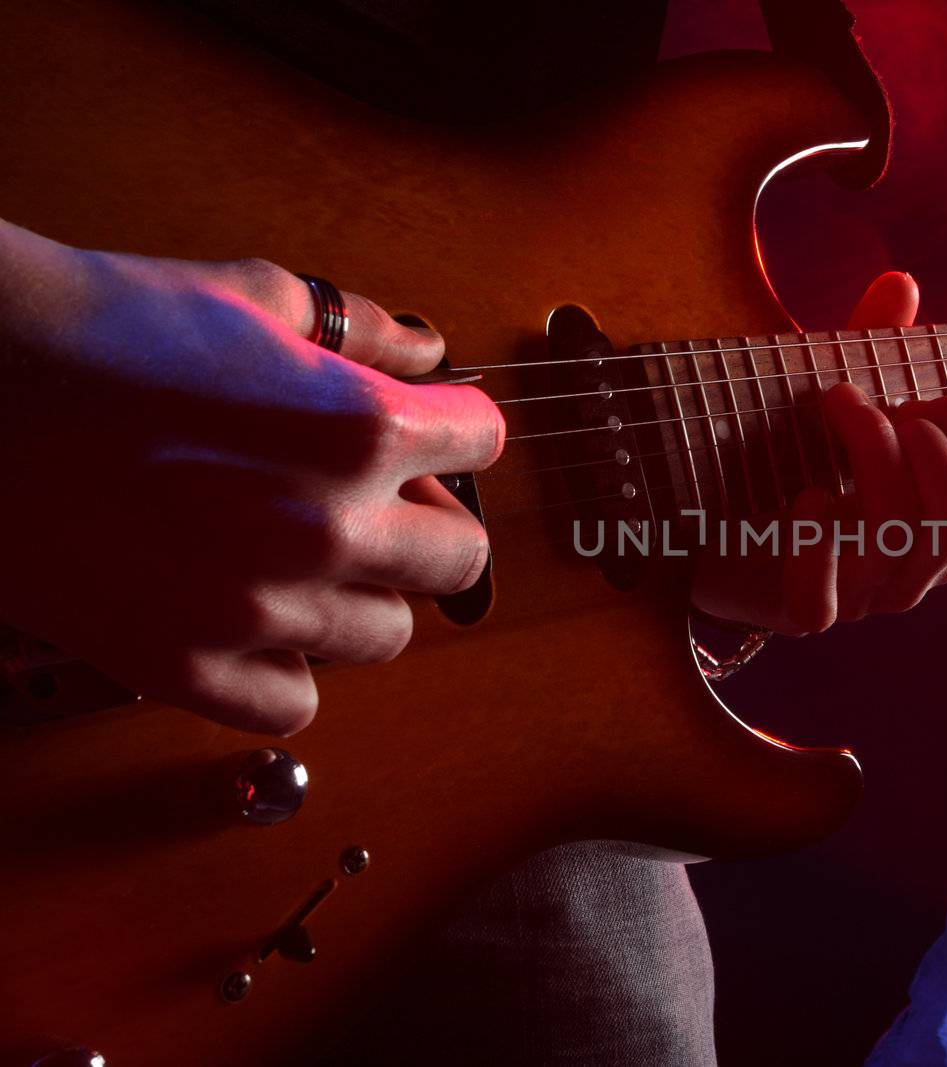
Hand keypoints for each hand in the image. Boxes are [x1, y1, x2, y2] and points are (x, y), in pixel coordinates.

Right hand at [0, 224, 503, 733]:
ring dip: (361, 594)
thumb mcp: (250, 296)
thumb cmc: (99, 326)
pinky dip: (284, 668)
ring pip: (387, 635)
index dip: (453, 428)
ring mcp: (260, 610)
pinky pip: (294, 703)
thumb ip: (360, 330)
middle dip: (430, 521)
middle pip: (463, 558)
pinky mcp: (185, 667)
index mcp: (362, 428)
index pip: (485, 442)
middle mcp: (330, 528)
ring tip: (300, 556)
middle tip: (375, 501)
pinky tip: (252, 620)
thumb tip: (422, 353)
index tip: (426, 430)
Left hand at [691, 272, 946, 633]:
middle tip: (857, 400)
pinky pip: (822, 604)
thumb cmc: (800, 458)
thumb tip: (901, 280)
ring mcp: (870, 596)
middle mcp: (924, 564)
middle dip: (916, 438)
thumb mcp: (843, 398)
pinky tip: (802, 498)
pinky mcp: (808, 616)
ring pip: (903, 537)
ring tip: (830, 411)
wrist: (722, 534)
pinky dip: (811, 543)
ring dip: (868, 457)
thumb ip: (874, 343)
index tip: (914, 393)